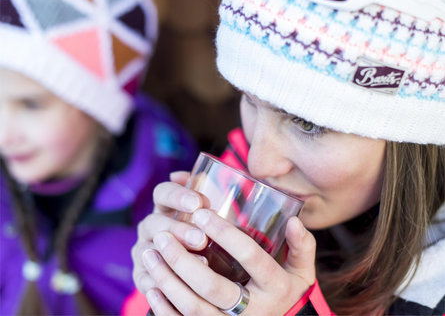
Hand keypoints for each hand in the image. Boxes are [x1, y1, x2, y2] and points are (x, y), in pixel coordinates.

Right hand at [131, 171, 210, 302]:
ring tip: (202, 262)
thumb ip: (207, 195)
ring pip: (150, 252)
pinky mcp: (142, 278)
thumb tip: (204, 172)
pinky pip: (147, 280)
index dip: (177, 195)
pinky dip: (164, 282)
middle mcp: (150, 228)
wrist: (194, 276)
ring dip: (173, 256)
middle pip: (154, 223)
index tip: (198, 203)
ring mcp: (143, 252)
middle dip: (178, 229)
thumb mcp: (209, 216)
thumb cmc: (206, 237)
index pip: (162, 193)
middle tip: (201, 238)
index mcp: (164, 208)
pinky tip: (182, 285)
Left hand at [142, 201, 316, 314]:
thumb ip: (302, 247)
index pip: (251, 256)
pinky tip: (151, 284)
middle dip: (182, 259)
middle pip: (212, 286)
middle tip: (163, 235)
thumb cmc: (285, 293)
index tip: (201, 212)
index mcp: (276, 288)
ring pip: (193, 307)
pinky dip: (164, 306)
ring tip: (150, 253)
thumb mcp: (301, 273)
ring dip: (167, 279)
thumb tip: (294, 220)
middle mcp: (254, 312)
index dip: (225, 234)